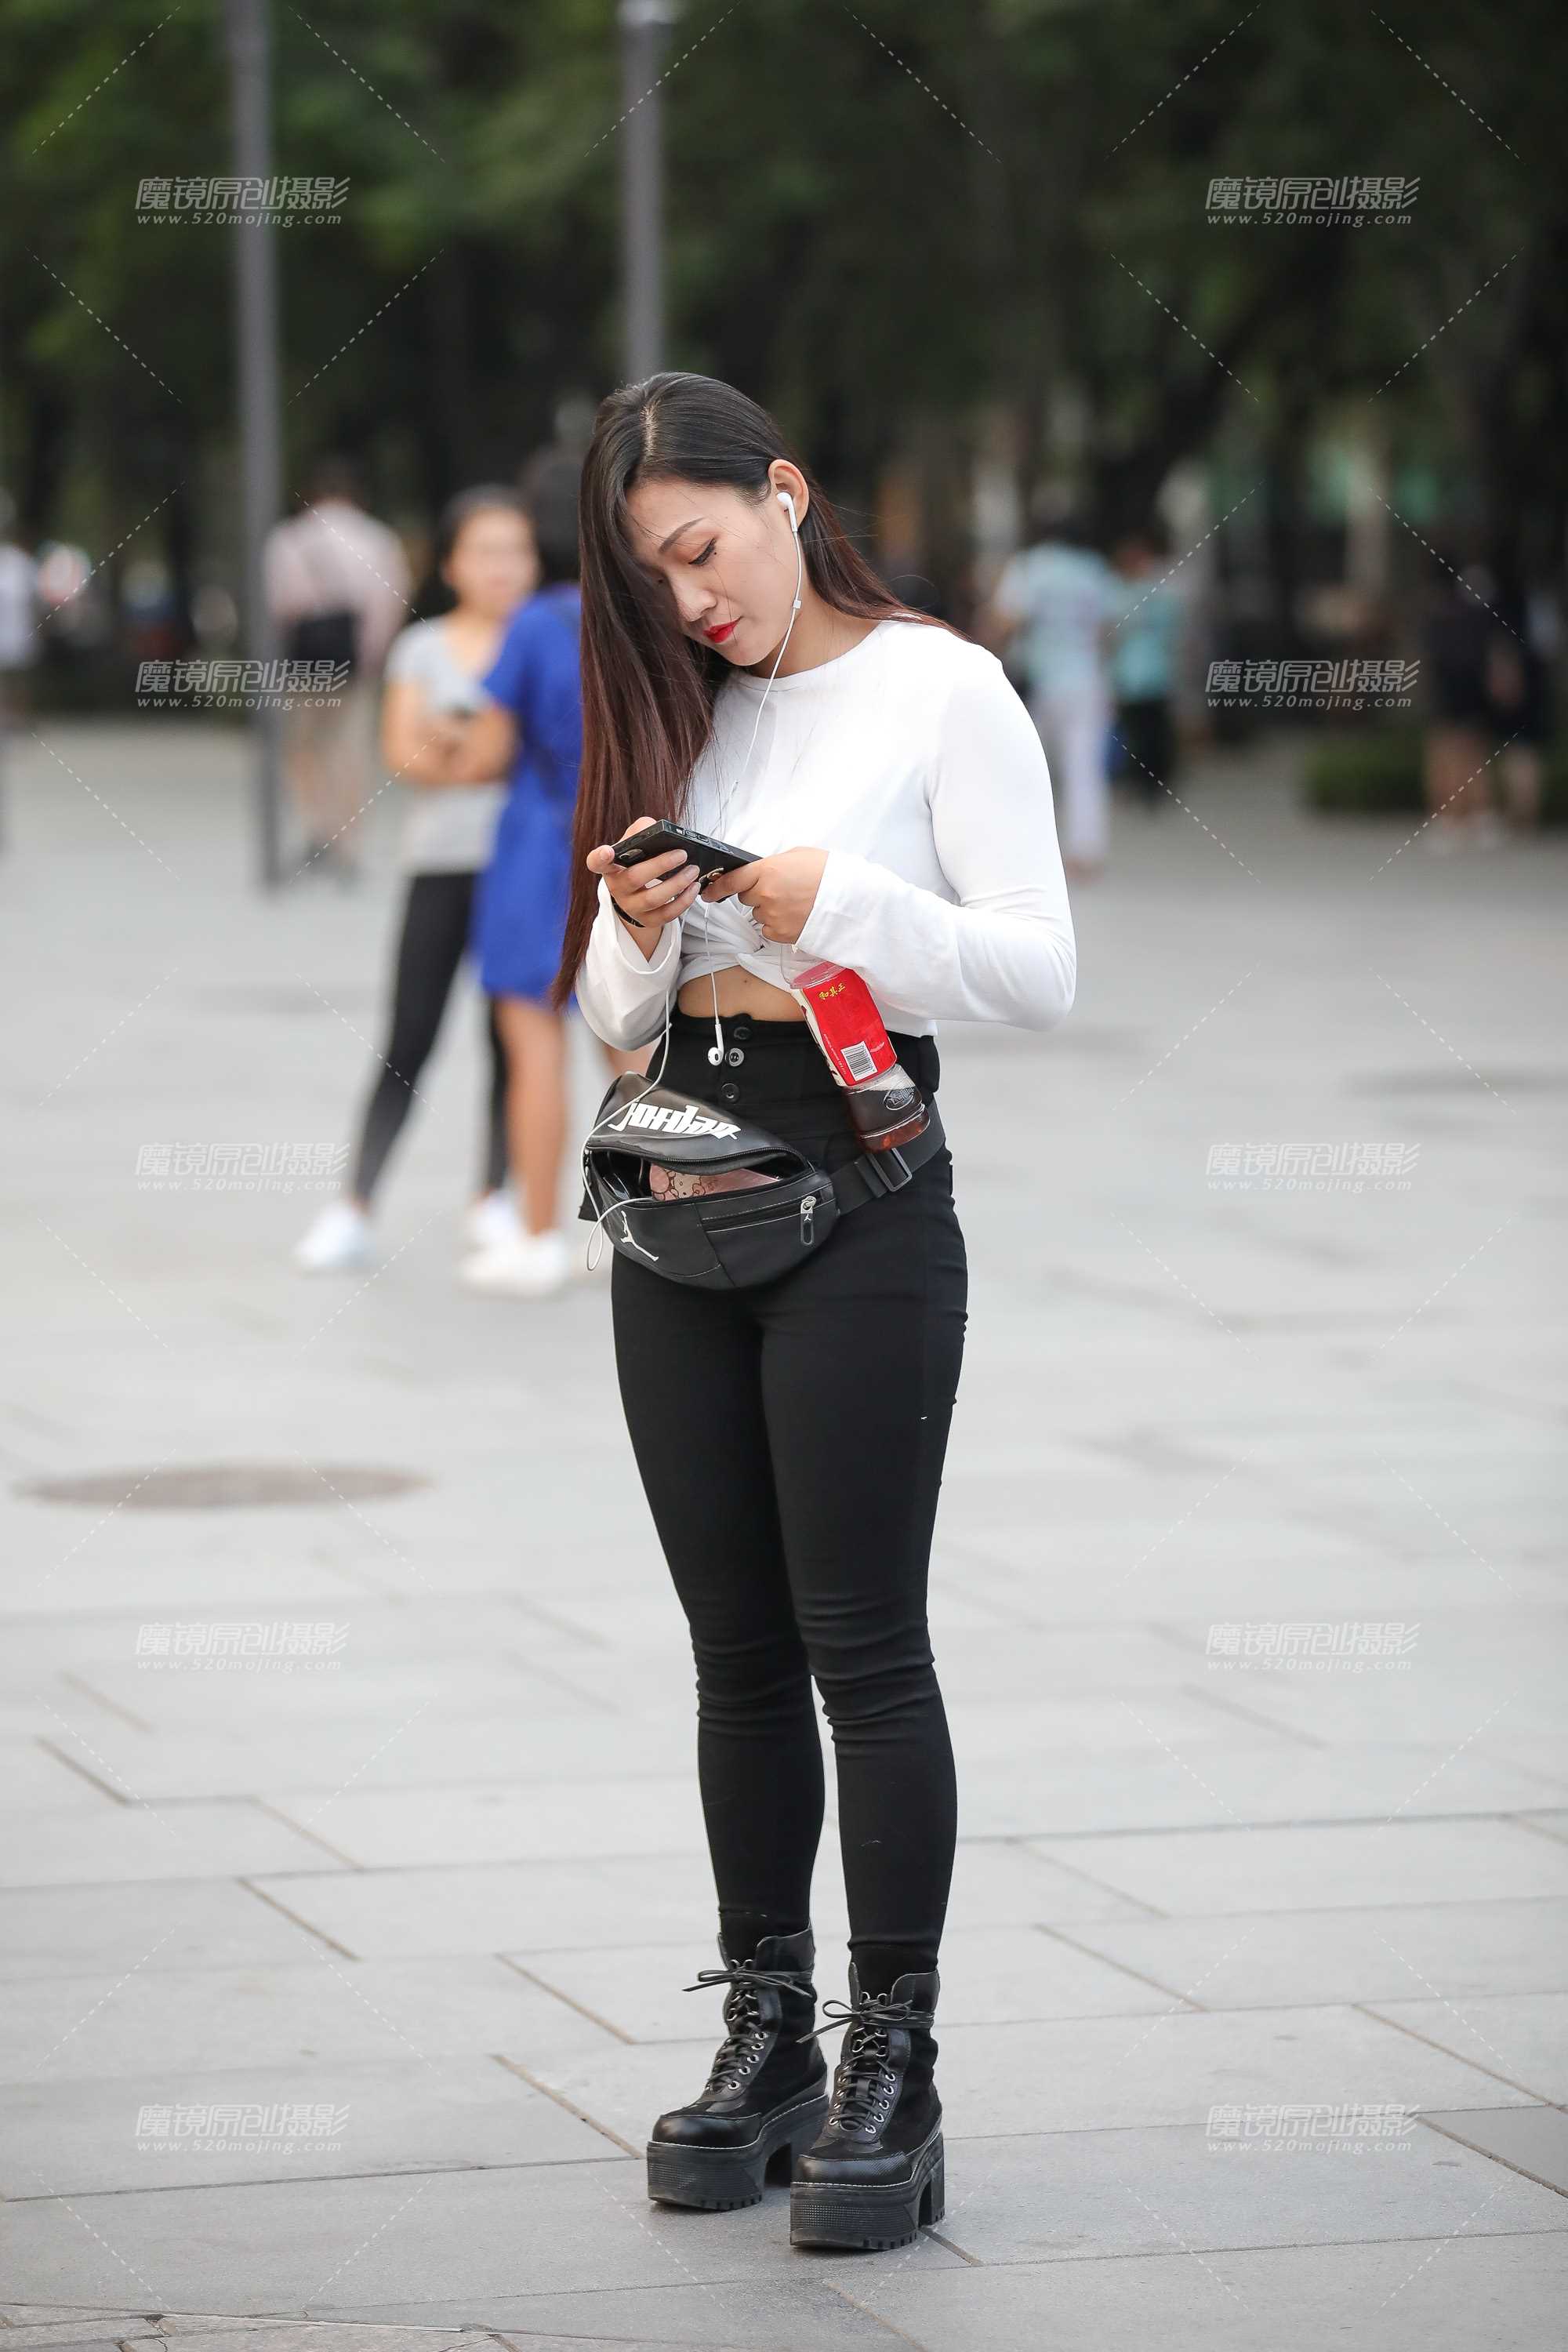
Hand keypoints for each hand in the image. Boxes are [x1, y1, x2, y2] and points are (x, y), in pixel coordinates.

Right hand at [585, 817, 703, 932]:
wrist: (638, 892)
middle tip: (681, 854)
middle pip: (634, 878)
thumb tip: (656, 828)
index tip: (607, 851)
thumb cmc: (637, 862)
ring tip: (693, 870)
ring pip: (653, 899)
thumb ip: (642, 829)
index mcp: (610, 867)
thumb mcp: (635, 843)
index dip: (600, 857)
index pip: (596, 862)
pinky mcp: (647, 920)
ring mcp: (631, 907)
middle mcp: (616, 888)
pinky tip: (693, 888)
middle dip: (661, 865)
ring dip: (677, 884)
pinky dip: (683, 901)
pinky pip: (666, 915)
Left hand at [698, 846, 828, 944]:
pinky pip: (770, 929)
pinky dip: (779, 924)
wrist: (851, 899)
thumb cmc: (828, 873)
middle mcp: (765, 894)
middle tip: (782, 889)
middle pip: (747, 898)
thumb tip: (761, 872)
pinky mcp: (782, 934)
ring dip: (770, 910)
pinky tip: (796, 916)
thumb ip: (773, 864)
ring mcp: (773, 916)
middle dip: (758, 893)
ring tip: (795, 903)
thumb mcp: (797, 855)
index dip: (716, 887)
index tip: (708, 891)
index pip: (731, 881)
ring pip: (759, 914)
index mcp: (766, 871)